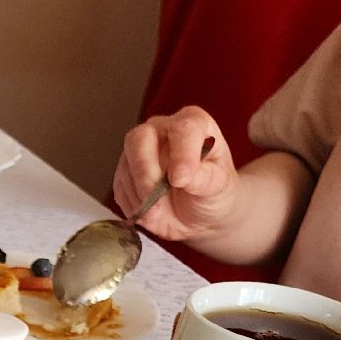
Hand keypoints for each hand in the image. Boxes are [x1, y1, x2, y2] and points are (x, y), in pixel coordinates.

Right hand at [112, 107, 239, 241]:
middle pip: (140, 139)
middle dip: (145, 173)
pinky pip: (120, 186)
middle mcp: (162, 130)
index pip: (183, 129)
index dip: (180, 154)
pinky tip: (148, 213)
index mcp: (194, 124)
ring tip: (158, 215)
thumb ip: (205, 179)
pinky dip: (131, 204)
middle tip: (155, 201)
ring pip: (126, 165)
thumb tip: (183, 176)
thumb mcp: (220, 187)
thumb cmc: (214, 192)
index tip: (181, 180)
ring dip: (139, 195)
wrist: (199, 213)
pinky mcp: (125, 172)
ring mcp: (139, 150)